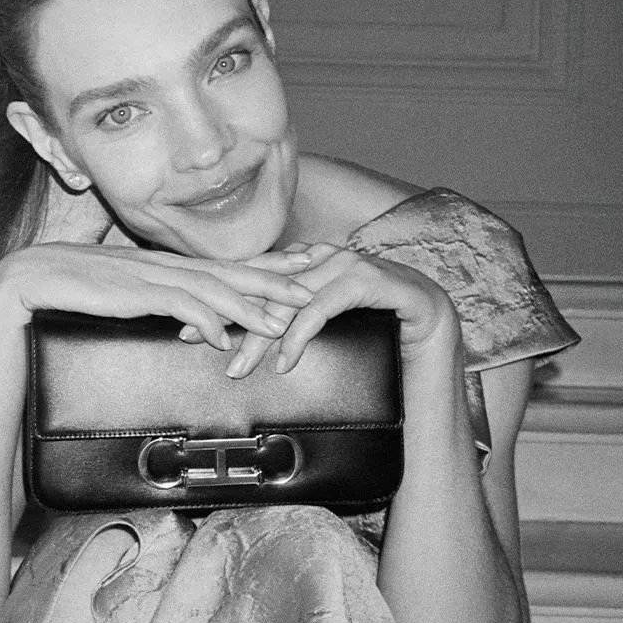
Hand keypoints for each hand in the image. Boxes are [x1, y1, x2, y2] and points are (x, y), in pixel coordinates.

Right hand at [0, 241, 314, 347]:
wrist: (21, 285)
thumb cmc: (64, 298)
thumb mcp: (117, 300)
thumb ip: (149, 305)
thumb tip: (184, 323)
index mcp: (159, 265)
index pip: (220, 264)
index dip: (263, 265)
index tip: (299, 267)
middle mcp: (158, 264)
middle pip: (226, 271)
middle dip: (272, 280)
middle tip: (312, 287)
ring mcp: (143, 275)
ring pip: (209, 289)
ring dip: (248, 307)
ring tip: (282, 323)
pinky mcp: (126, 292)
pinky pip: (172, 305)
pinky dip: (201, 320)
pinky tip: (223, 337)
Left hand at [204, 242, 457, 378]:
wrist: (435, 330)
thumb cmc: (379, 333)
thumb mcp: (327, 329)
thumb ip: (293, 328)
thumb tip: (250, 348)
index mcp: (311, 263)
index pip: (258, 281)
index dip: (222, 303)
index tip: (187, 328)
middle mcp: (326, 257)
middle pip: (267, 289)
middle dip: (230, 317)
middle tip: (199, 343)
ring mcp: (349, 264)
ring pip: (290, 299)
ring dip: (260, 336)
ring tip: (238, 365)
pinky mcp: (372, 280)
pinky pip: (325, 306)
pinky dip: (301, 335)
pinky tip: (285, 360)